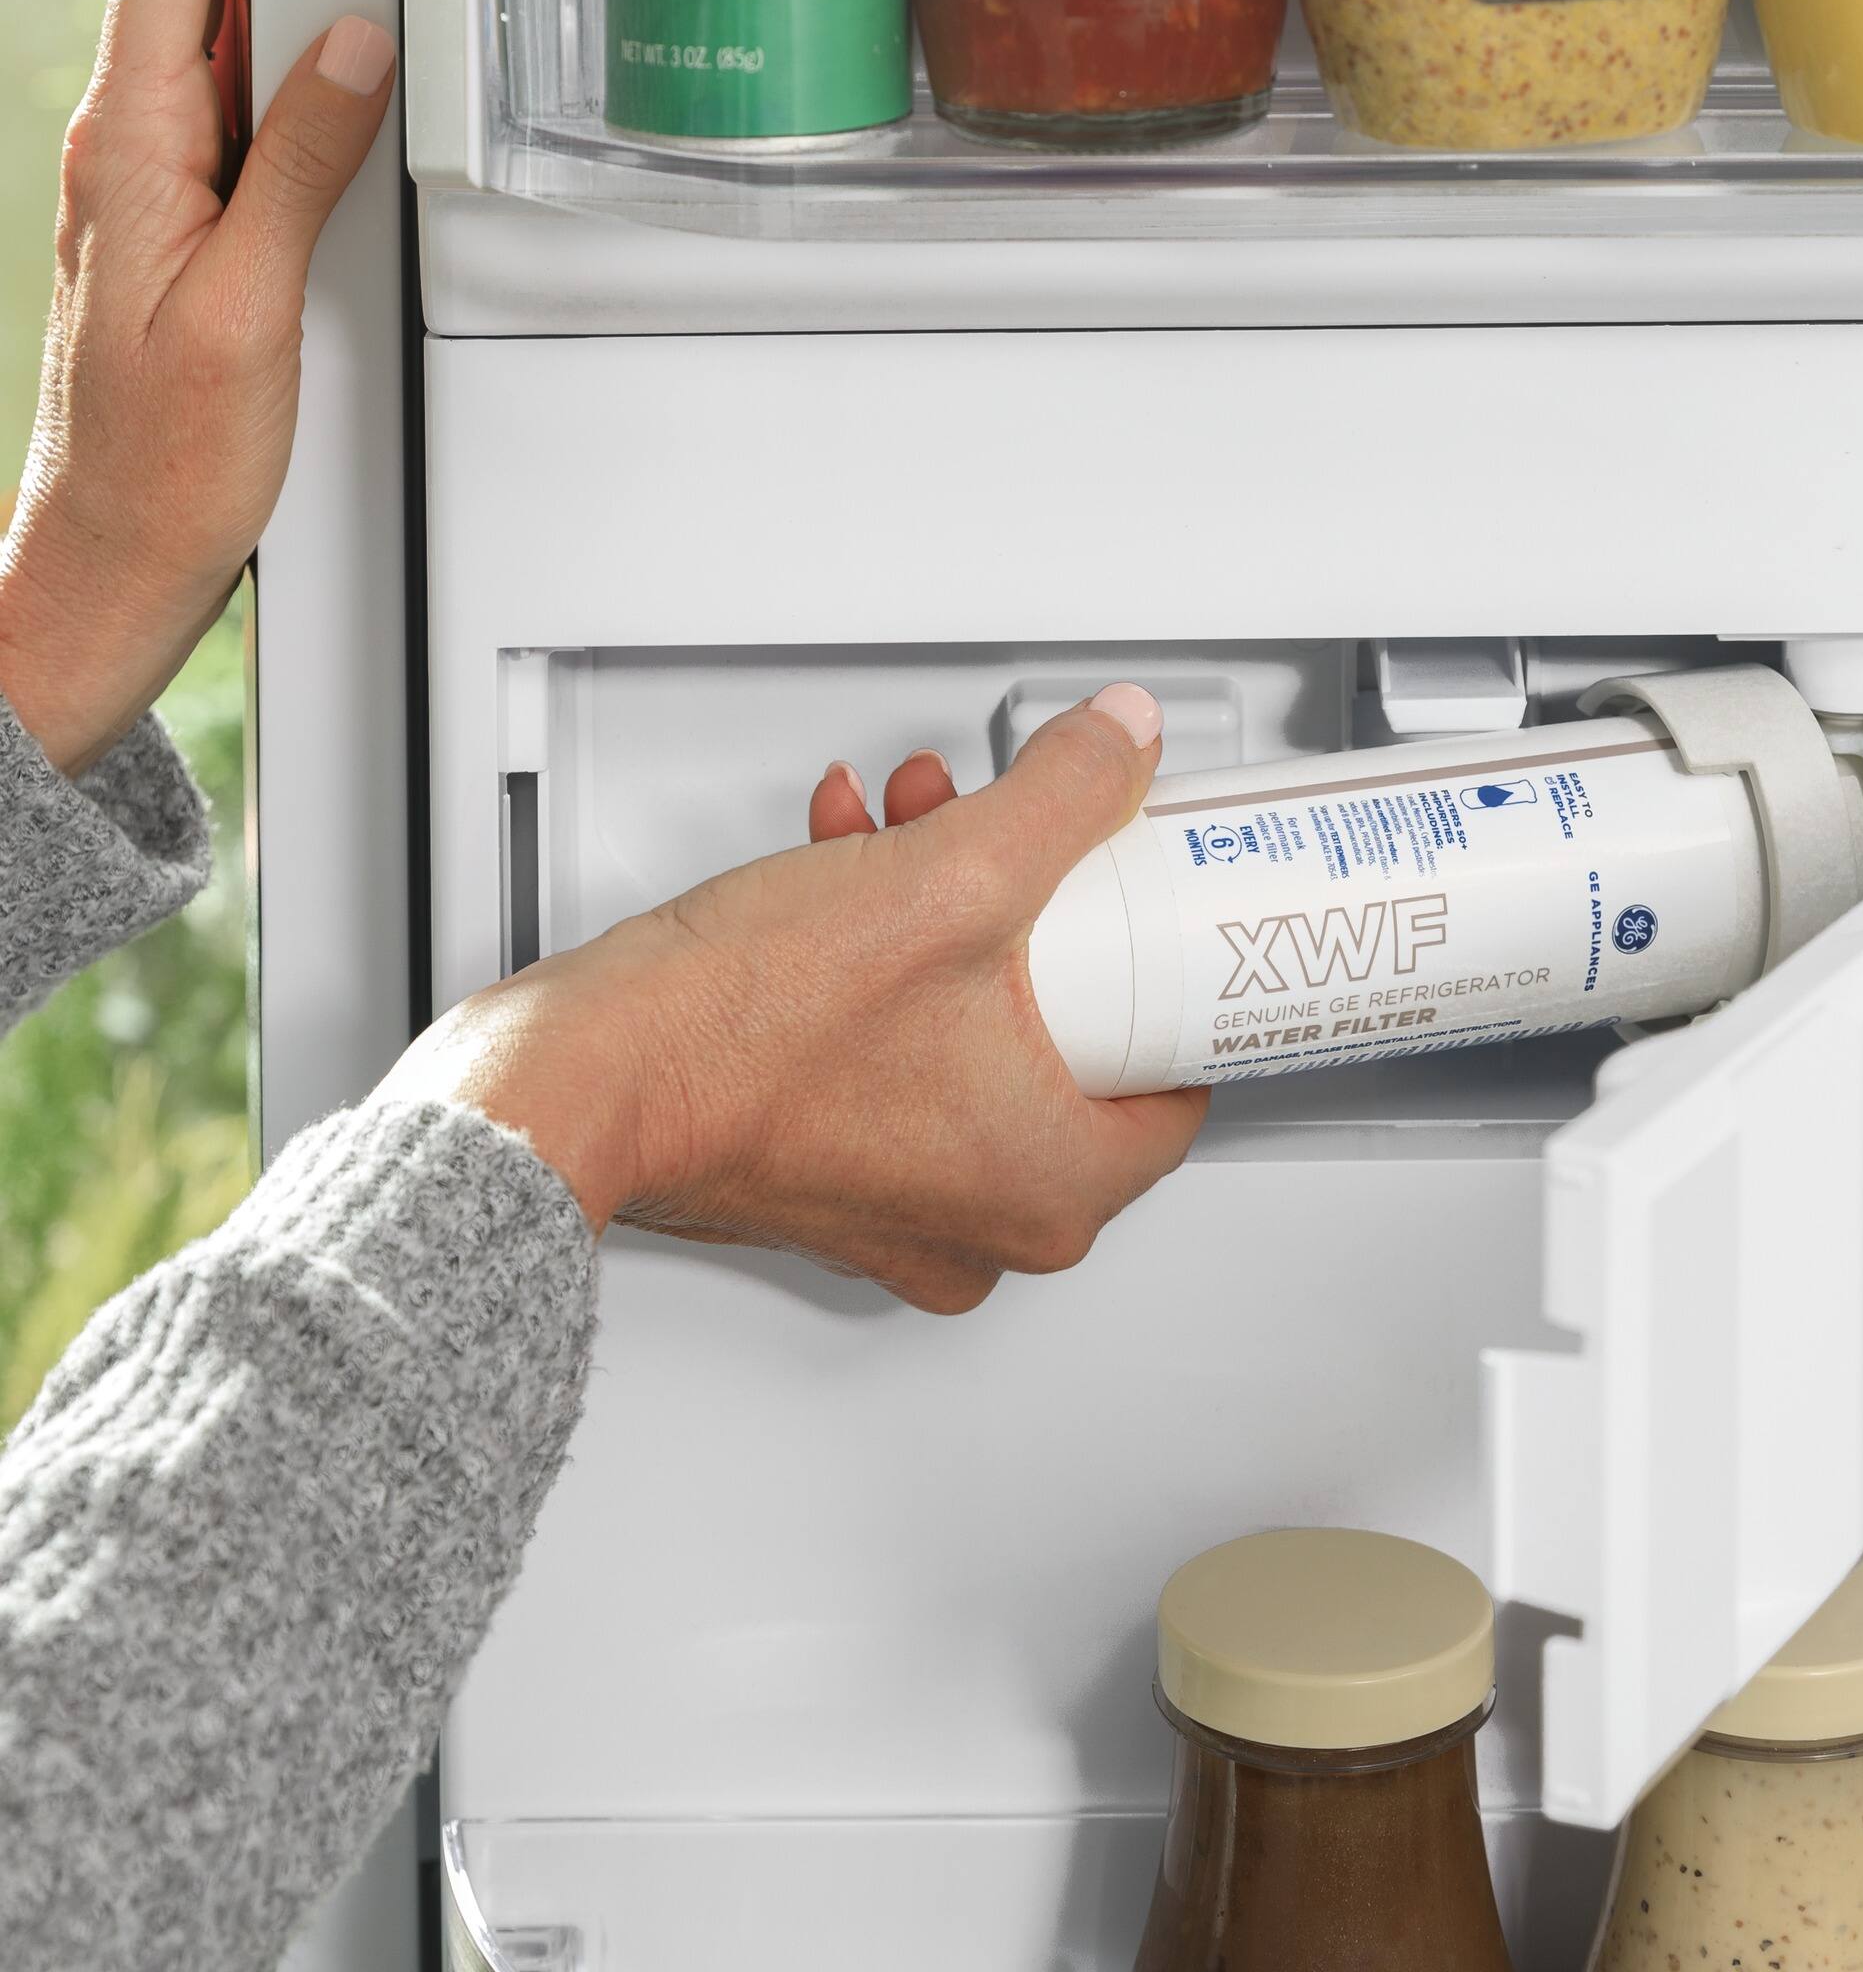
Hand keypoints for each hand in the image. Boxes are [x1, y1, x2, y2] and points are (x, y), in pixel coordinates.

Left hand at [0, 0, 395, 776]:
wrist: (121, 548)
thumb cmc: (172, 455)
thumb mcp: (250, 309)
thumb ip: (299, 168)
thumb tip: (347, 47)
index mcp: (137, 141)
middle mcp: (131, 142)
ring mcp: (153, 178)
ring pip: (206, 19)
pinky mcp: (184, 220)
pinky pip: (225, 91)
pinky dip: (255, 26)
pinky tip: (286, 9)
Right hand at [381, 687, 1210, 1314]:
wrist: (576, 1080)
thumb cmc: (738, 1035)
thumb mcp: (946, 876)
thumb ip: (1063, 798)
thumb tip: (1123, 743)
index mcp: (1051, 1188)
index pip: (1177, 1087)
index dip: (1172, 977)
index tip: (1164, 917)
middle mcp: (985, 1227)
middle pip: (1067, 1042)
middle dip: (1032, 909)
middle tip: (1014, 839)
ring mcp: (902, 1217)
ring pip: (972, 1040)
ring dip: (946, 917)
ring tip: (906, 826)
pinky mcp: (828, 1187)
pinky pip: (897, 1065)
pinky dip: (883, 970)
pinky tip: (845, 870)